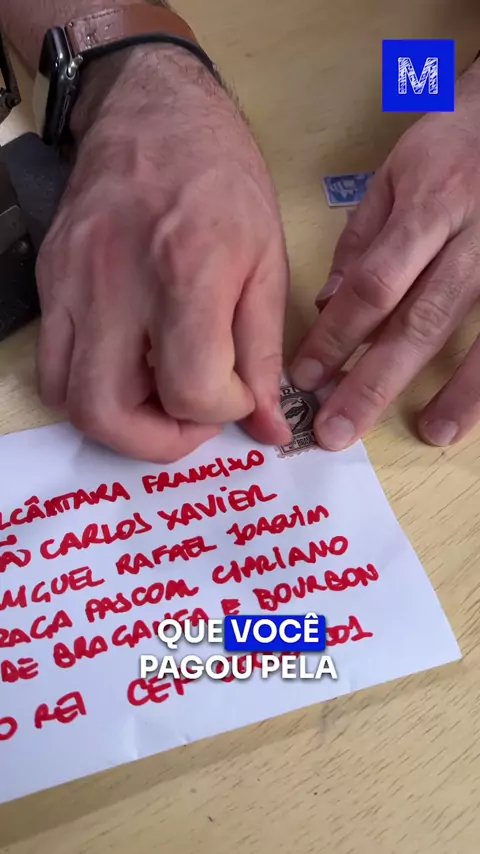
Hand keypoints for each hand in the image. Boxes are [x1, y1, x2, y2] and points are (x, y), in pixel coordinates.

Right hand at [36, 44, 290, 460]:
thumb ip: (264, 353)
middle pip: (108, 413)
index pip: (192, 390)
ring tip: (160, 396)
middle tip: (191, 420)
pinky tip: (129, 367)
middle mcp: (116, 283)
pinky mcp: (48, 281)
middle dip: (158, 441)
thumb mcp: (267, 261)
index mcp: (187, 272)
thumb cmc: (223, 180)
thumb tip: (267, 426)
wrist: (153, 112)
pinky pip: (51, 365)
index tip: (240, 390)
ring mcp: (71, 283)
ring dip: (118, 421)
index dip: (224, 410)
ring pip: (68, 400)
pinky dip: (88, 388)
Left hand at [291, 58, 479, 449]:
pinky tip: (474, 410)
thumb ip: (363, 241)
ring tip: (427, 433)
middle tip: (338, 431)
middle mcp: (474, 238)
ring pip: (479, 335)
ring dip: (453, 391)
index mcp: (430, 207)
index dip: (337, 336)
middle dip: (374, 382)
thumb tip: (330, 306)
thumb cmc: (452, 145)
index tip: (305, 377)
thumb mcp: (396, 176)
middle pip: (419, 321)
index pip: (374, 285)